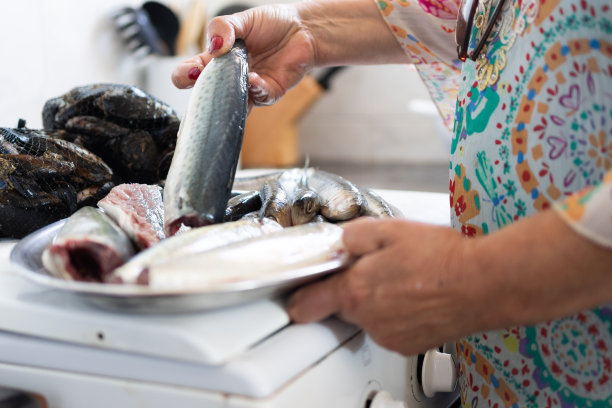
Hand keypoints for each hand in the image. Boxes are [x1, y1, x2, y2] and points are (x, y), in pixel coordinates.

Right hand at [172, 4, 315, 107]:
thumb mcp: (241, 19)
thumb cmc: (271, 25)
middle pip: (208, 96)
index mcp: (217, 60)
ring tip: (230, 82)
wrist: (302, 29)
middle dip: (202, 94)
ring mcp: (249, 89)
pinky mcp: (269, 93)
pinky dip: (255, 88)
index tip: (190, 71)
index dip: (184, 75)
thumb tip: (214, 46)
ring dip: (230, 96)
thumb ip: (223, 27)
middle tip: (202, 82)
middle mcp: (230, 78)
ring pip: (233, 104)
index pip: (190, 73)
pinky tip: (253, 78)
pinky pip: (259, 97)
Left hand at [287, 217, 476, 355]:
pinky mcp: (408, 345)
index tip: (297, 298)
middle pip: (343, 306)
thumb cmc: (441, 257)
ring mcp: (388, 336)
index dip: (300, 298)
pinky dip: (396, 315)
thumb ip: (352, 236)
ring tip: (405, 279)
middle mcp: (368, 319)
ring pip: (368, 317)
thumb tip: (340, 243)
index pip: (308, 303)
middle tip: (377, 267)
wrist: (483, 283)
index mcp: (355, 291)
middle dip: (352, 288)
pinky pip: (390, 328)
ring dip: (377, 301)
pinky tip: (416, 295)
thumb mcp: (388, 230)